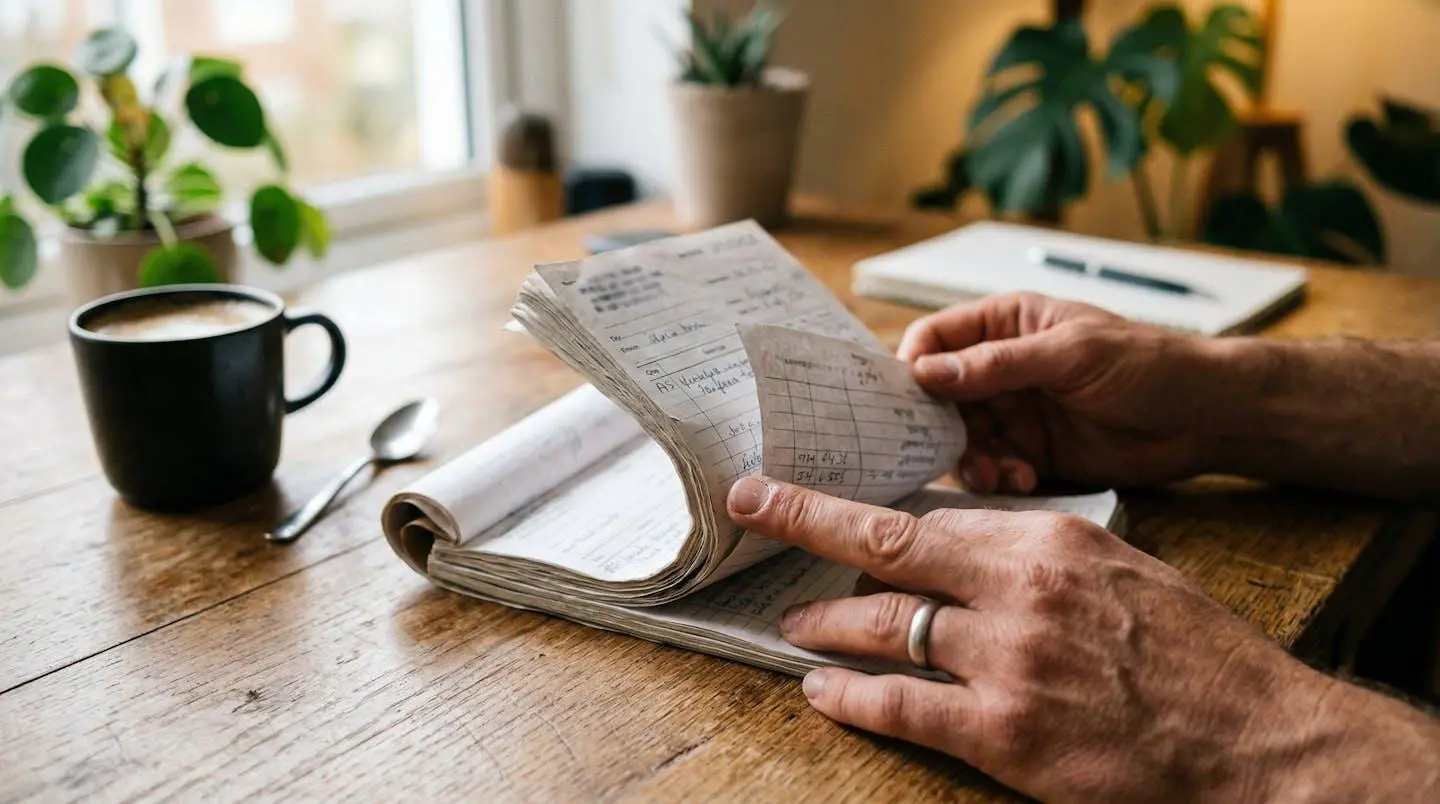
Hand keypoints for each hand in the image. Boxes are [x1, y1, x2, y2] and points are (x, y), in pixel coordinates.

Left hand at [727, 476, 1439, 800]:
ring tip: (792, 624)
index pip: (933, 516)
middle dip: (808, 523)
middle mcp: (1021, 589)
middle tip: (755, 510)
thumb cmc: (1198, 656)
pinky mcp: (1006, 733)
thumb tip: (962, 551)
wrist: (1260, 737)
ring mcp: (1010, 660)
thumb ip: (1038, 560)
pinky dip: (851, 696)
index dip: (859, 509)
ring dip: (826, 623)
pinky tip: (821, 690)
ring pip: (886, 626)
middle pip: (888, 547)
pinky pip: (903, 705)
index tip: (805, 492)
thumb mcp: (1120, 573)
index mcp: (1052, 539)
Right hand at [897, 292, 1222, 491]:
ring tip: (999, 472)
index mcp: (1004, 324)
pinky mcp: (1029, 452)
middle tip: (954, 449)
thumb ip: (1000, 365)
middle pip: (937, 397)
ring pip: (959, 439)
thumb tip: (928, 373)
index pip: (934, 339)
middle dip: (940, 426)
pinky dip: (997, 477)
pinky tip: (1022, 478)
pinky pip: (990, 467)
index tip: (907, 400)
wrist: (1204, 417)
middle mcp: (999, 368)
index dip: (912, 367)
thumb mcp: (1072, 354)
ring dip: (970, 458)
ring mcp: (1013, 412)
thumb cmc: (1147, 364)